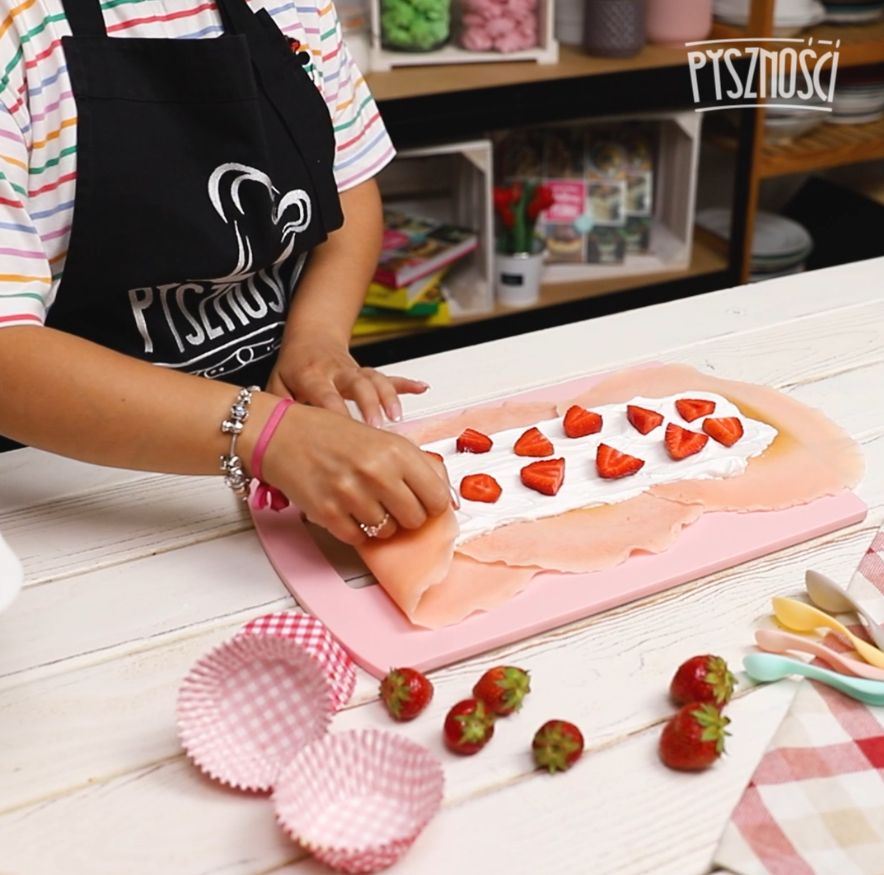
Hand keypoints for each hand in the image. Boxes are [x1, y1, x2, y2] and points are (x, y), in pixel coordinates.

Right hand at [260, 401, 451, 544]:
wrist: (282, 434)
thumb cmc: (331, 435)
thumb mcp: (382, 438)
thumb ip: (415, 465)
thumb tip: (446, 496)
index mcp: (395, 450)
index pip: (437, 496)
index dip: (433, 504)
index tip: (426, 503)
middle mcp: (376, 472)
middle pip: (416, 519)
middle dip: (407, 515)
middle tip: (393, 503)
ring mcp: (351, 495)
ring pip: (387, 532)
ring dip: (380, 523)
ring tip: (366, 503)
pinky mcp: (328, 513)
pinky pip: (358, 539)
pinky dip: (356, 530)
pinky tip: (348, 510)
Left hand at [268, 336, 427, 426]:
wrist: (311, 337)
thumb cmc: (293, 367)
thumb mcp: (276, 383)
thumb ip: (280, 406)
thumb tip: (281, 431)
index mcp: (312, 375)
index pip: (326, 396)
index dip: (337, 413)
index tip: (346, 434)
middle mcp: (337, 371)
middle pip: (357, 384)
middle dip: (369, 404)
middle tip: (378, 427)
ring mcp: (355, 371)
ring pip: (376, 380)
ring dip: (389, 396)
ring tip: (397, 417)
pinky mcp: (368, 372)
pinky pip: (389, 377)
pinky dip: (407, 383)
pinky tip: (422, 388)